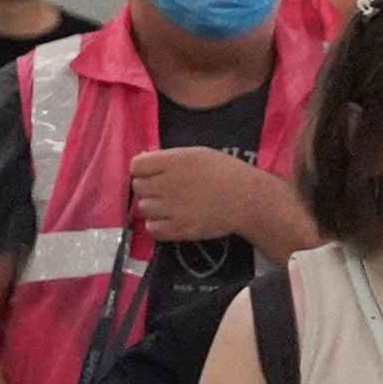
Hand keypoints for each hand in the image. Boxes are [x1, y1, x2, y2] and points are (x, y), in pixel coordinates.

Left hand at [127, 145, 279, 245]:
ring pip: (144, 208)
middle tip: (164, 189)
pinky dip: (157, 225)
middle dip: (147, 187)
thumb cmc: (225, 171)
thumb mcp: (197, 154)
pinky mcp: (178, 229)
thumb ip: (169, 158)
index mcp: (173, 162)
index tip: (153, 172)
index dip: (142, 169)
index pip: (136, 165)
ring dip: (153, 206)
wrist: (246, 198)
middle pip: (138, 187)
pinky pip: (152, 228)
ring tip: (169, 205)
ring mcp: (172, 209)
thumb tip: (144, 159)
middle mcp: (168, 184)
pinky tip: (169, 219)